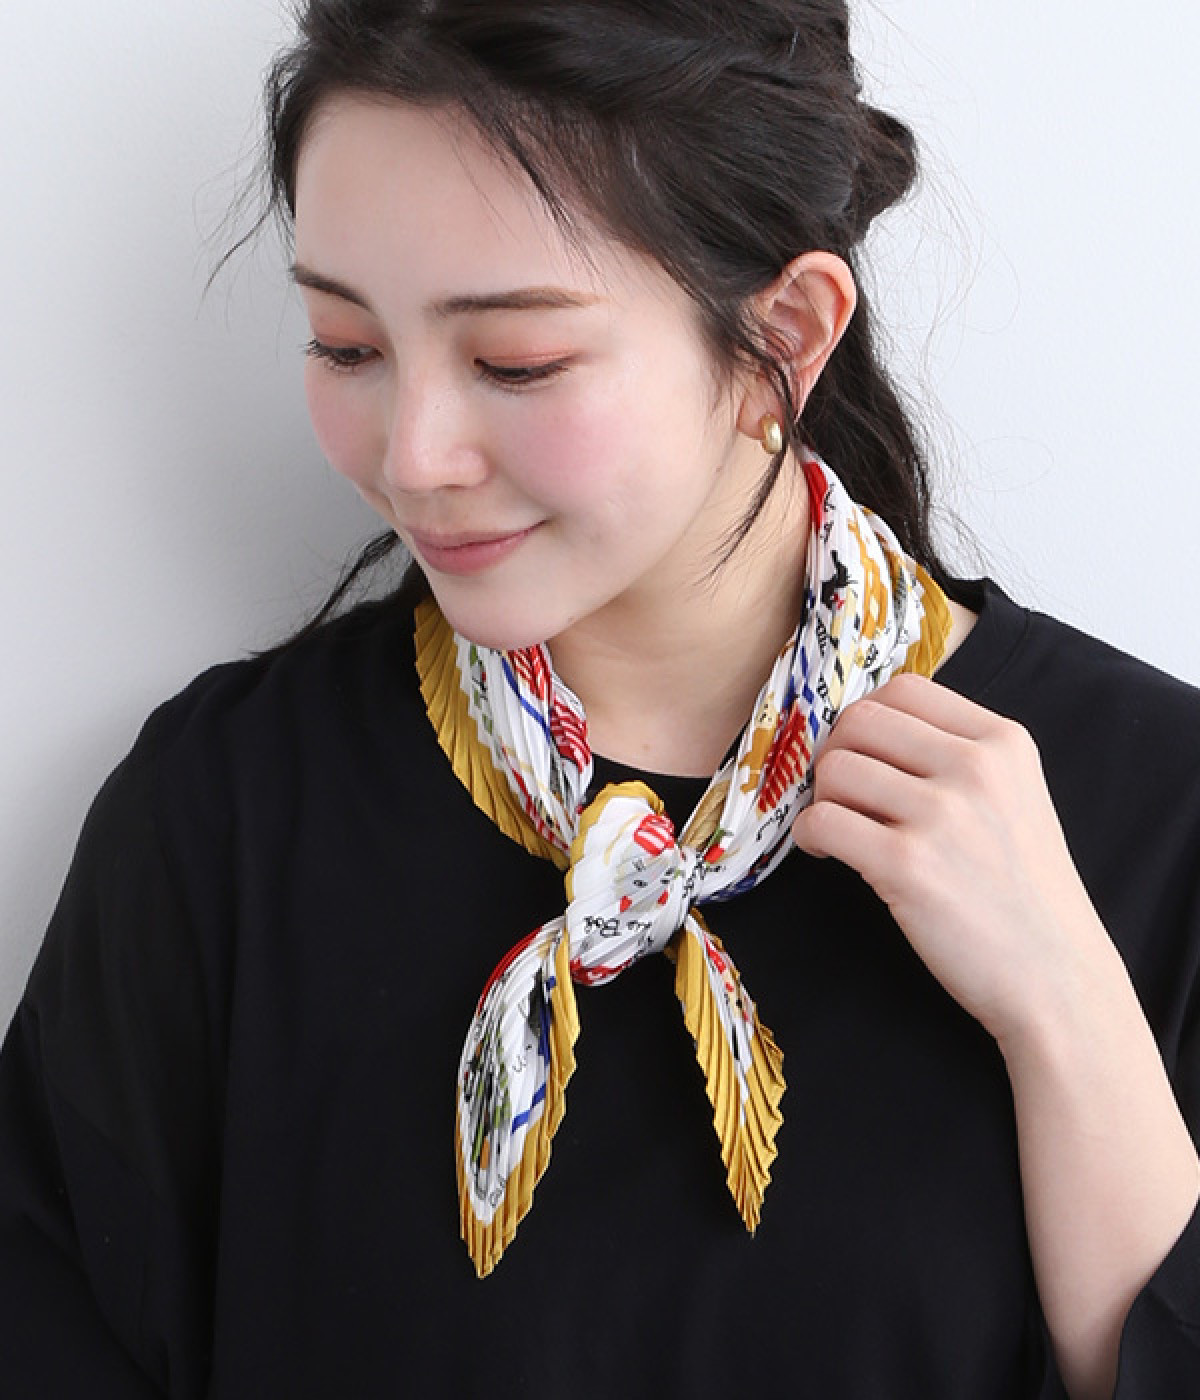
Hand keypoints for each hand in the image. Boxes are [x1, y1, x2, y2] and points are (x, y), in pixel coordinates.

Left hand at [791, 672, 1118, 1045]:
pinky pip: (823, 820)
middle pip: (861, 721)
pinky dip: (811, 835)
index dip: (867, 718)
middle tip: (840, 793)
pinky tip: (828, 853)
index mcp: (1003, 743)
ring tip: (839, 828)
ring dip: (821, 798)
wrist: (1057, 978)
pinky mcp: (907, 864)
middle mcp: (975, 768)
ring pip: (835, 768)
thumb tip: (868, 731)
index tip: (862, 752)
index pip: (905, 689)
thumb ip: (959, 756)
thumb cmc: (1026, 894)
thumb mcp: (1015, 799)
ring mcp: (942, 814)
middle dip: (835, 753)